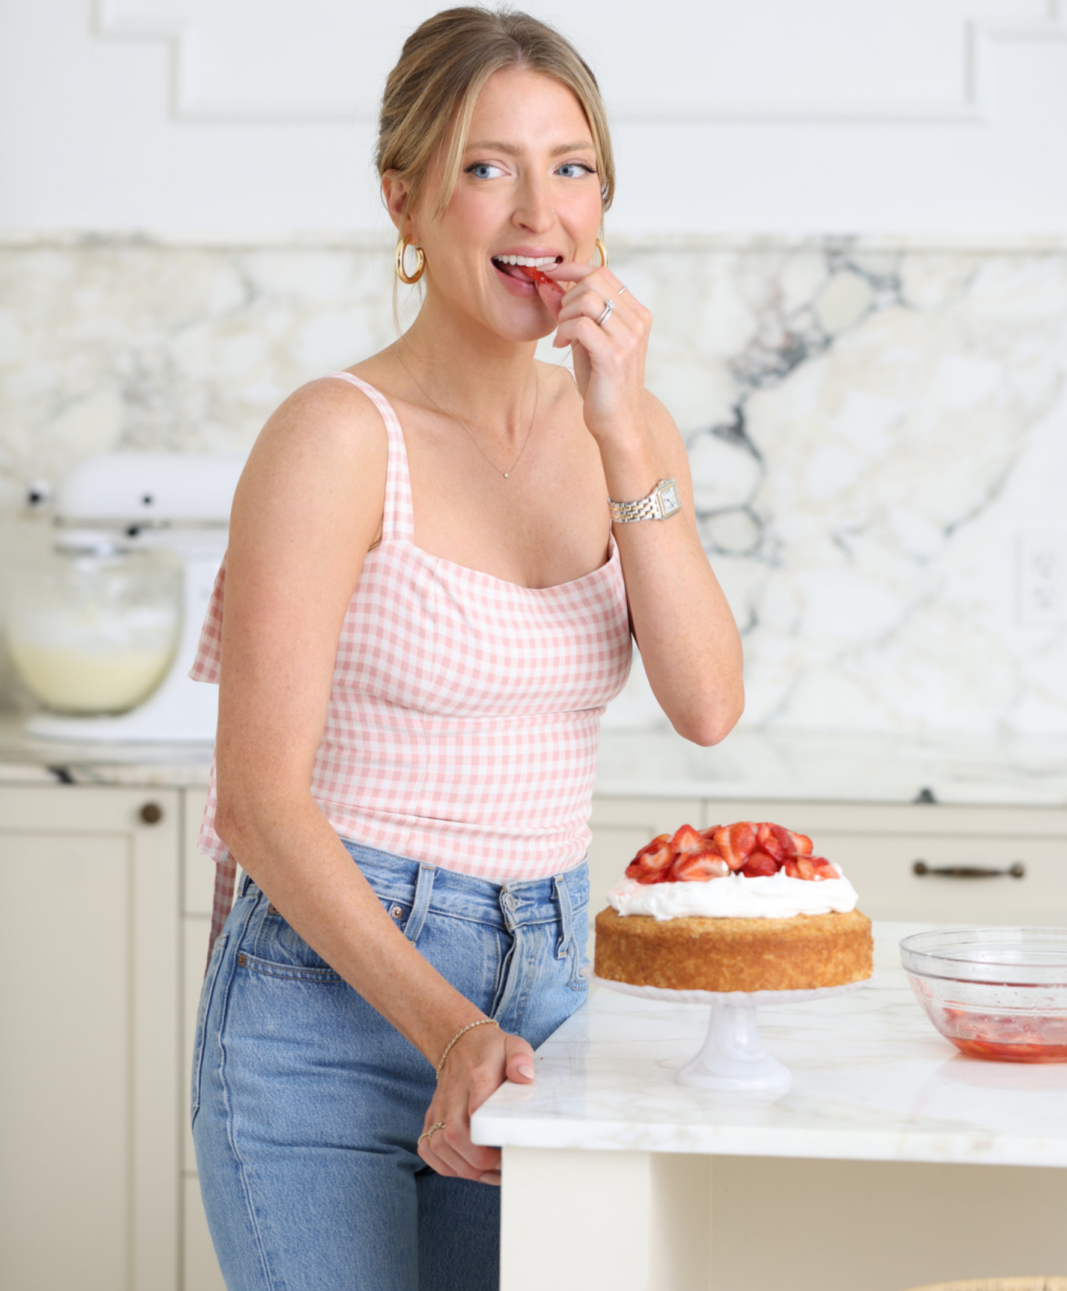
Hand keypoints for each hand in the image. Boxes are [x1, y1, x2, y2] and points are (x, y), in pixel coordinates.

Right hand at [417, 1023, 535, 1184]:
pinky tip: (465, 1167)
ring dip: (462, 1167)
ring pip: (438, 1145)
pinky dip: (443, 1165)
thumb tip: (525, 1078)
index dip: (489, 1138)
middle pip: (454, 1135)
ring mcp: (440, 1106)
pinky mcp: (432, 1116)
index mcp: (477, 1076)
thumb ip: (521, 1059)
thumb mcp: (514, 1046)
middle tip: (500, 1166)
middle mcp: (454, 1093)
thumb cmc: (492, 1050)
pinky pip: (427, 1147)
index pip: (476, 1111)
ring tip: (487, 1173)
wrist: (460, 1043)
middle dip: (477, 1160)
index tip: (507, 1149)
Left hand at [537, 263, 651, 443]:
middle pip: (594, 280)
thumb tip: (547, 283)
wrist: (617, 422)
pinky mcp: (614, 355)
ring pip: (586, 299)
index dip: (572, 268)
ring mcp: (628, 337)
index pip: (603, 273)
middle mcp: (637, 320)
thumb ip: (571, 312)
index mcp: (636, 313)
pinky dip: (564, 330)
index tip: (549, 273)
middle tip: (560, 319)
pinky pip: (580, 324)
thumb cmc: (602, 382)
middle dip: (567, 294)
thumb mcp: (585, 340)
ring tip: (562, 335)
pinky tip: (562, 344)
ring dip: (564, 314)